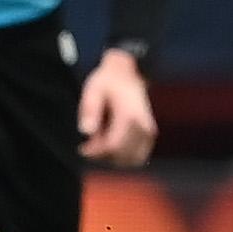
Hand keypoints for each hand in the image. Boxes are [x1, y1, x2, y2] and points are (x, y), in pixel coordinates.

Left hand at [77, 49, 157, 167]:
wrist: (129, 73)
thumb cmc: (108, 81)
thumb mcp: (93, 89)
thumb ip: (90, 110)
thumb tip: (86, 132)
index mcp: (129, 114)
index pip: (114, 144)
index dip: (97, 152)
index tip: (83, 149)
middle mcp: (143, 125)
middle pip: (123, 154)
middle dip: (103, 155)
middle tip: (89, 145)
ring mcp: (149, 131)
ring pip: (132, 158)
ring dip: (114, 157)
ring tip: (100, 143)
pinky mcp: (149, 135)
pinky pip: (138, 155)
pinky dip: (124, 155)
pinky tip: (112, 144)